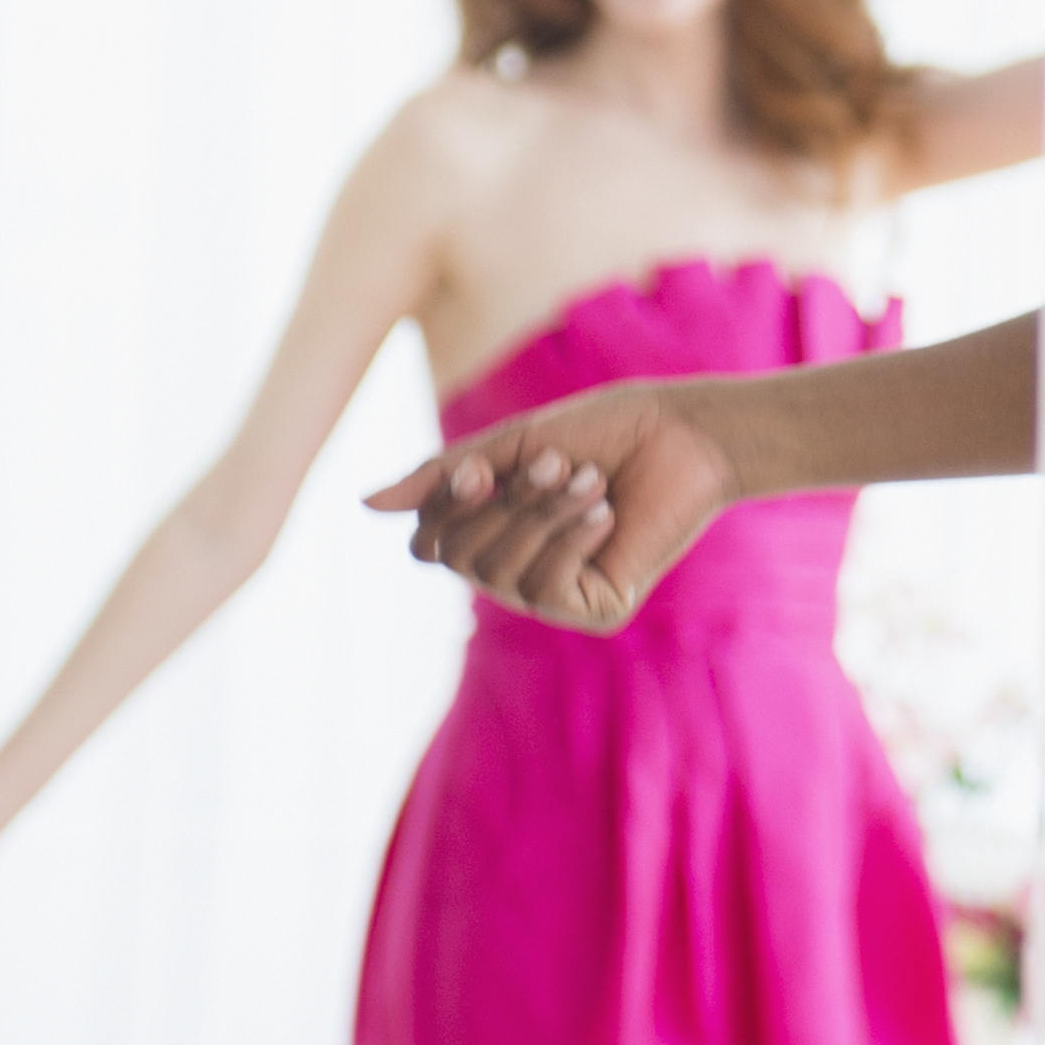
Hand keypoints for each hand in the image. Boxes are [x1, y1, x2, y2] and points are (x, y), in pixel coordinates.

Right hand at [365, 382, 737, 633]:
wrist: (680, 435)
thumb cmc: (600, 432)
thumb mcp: (509, 445)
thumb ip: (442, 476)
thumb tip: (364, 504)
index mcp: (489, 530)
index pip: (429, 543)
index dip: (445, 509)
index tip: (480, 467)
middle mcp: (513, 571)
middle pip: (461, 559)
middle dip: (507, 504)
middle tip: (558, 460)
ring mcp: (553, 596)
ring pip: (503, 574)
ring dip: (544, 516)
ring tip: (589, 479)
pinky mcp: (595, 612)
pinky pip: (550, 588)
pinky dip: (573, 540)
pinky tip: (607, 512)